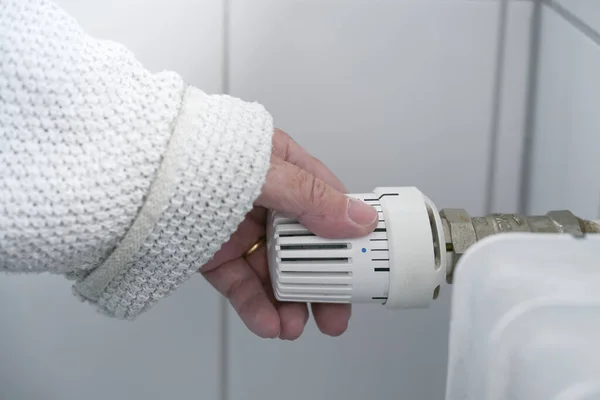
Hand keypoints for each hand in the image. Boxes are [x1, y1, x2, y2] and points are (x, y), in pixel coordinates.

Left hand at [200, 129, 377, 339]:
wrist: (127, 173)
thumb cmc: (192, 152)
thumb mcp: (261, 170)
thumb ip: (310, 197)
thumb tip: (358, 219)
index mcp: (281, 165)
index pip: (327, 202)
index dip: (348, 234)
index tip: (364, 264)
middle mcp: (264, 197)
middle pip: (304, 246)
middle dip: (321, 282)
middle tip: (335, 313)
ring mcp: (237, 226)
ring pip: (273, 270)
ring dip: (287, 302)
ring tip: (296, 327)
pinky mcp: (212, 253)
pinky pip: (239, 283)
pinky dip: (254, 305)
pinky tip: (268, 323)